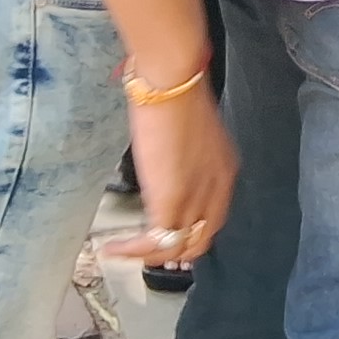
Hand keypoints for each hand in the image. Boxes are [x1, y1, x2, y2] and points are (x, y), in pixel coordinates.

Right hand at [102, 86, 236, 263]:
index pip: (213, 219)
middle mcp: (216, 188)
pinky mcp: (171, 198)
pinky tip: (115, 247)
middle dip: (173, 254)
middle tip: (148, 256)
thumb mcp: (189, 132)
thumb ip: (183, 156)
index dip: (191, 236)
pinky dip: (134, 249)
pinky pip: (156, 240)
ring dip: (149, 255)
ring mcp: (195, 196)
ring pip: (177, 246)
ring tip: (125, 252)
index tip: (170, 242)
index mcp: (223, 171)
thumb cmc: (175, 93)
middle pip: (200, 240)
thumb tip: (164, 166)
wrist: (171, 81)